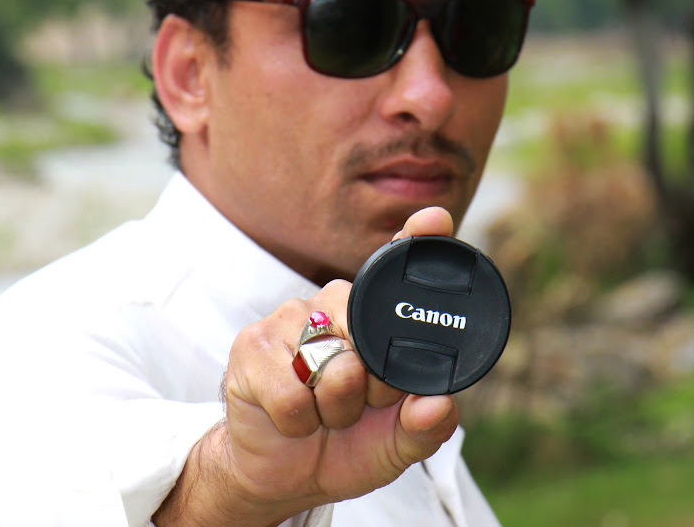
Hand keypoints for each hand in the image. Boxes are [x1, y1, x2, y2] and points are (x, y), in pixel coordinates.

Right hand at [154, 207, 457, 526]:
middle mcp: (334, 303)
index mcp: (374, 315)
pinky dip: (299, 422)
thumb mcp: (396, 444)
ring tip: (323, 412)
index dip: (418, 239)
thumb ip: (426, 428)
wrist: (280, 473)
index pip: (397, 266)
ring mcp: (290, 318)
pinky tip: (292, 418)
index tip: (437, 219)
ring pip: (335, 369)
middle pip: (370, 336)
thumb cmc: (345, 443)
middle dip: (374, 388)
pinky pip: (294, 395)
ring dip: (335, 410)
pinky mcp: (252, 343)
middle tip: (358, 405)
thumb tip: (441, 405)